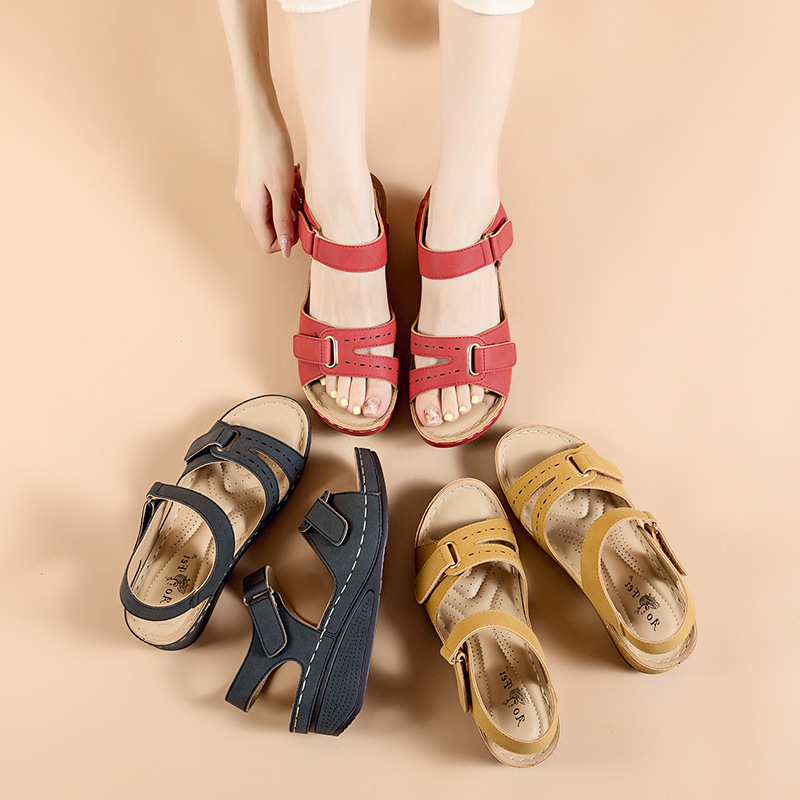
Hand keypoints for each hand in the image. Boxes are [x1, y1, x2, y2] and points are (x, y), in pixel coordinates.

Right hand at [235, 109, 296, 256]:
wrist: (260, 116)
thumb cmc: (271, 148)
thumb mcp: (282, 189)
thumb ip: (283, 221)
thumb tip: (285, 250)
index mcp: (252, 210)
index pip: (270, 245)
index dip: (289, 238)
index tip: (300, 218)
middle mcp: (247, 205)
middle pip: (273, 228)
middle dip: (290, 216)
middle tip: (298, 193)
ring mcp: (249, 193)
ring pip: (275, 211)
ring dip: (289, 201)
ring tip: (294, 179)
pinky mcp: (253, 182)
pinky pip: (272, 197)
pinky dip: (284, 190)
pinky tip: (289, 172)